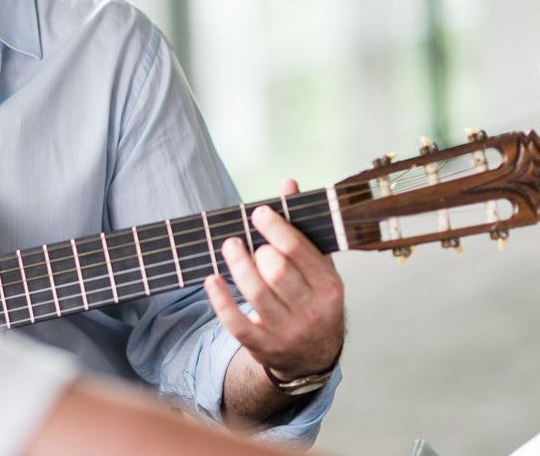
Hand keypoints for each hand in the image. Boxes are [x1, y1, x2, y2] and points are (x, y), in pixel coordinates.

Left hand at [203, 178, 344, 379]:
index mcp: (329, 286)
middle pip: (277, 272)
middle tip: (241, 238)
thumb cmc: (312, 299)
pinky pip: (237, 323)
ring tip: (229, 247)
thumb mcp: (317, 266)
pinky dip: (220, 300)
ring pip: (257, 294)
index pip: (299, 251)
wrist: (313, 357)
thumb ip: (302, 226)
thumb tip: (288, 183)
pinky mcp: (264, 346)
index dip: (276, 227)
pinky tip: (211, 279)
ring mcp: (288, 331)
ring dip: (237, 265)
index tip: (258, 213)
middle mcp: (312, 310)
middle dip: (256, 250)